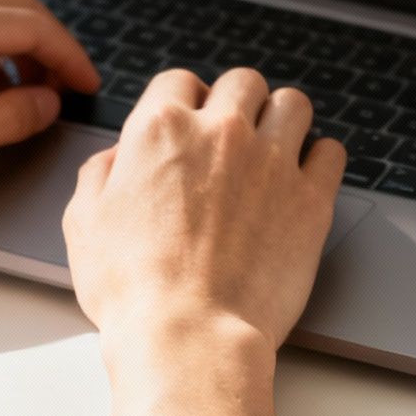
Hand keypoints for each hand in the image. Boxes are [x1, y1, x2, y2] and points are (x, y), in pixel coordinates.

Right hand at [63, 70, 345, 363]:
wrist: (189, 334)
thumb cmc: (132, 288)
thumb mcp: (84, 222)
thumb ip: (100, 174)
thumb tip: (117, 158)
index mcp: (161, 129)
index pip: (178, 80)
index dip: (182, 100)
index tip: (189, 120)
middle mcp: (220, 132)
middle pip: (242, 82)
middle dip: (235, 102)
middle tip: (232, 133)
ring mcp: (272, 162)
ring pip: (293, 103)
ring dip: (282, 119)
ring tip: (274, 146)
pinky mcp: (311, 199)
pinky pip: (332, 152)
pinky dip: (321, 159)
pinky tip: (306, 176)